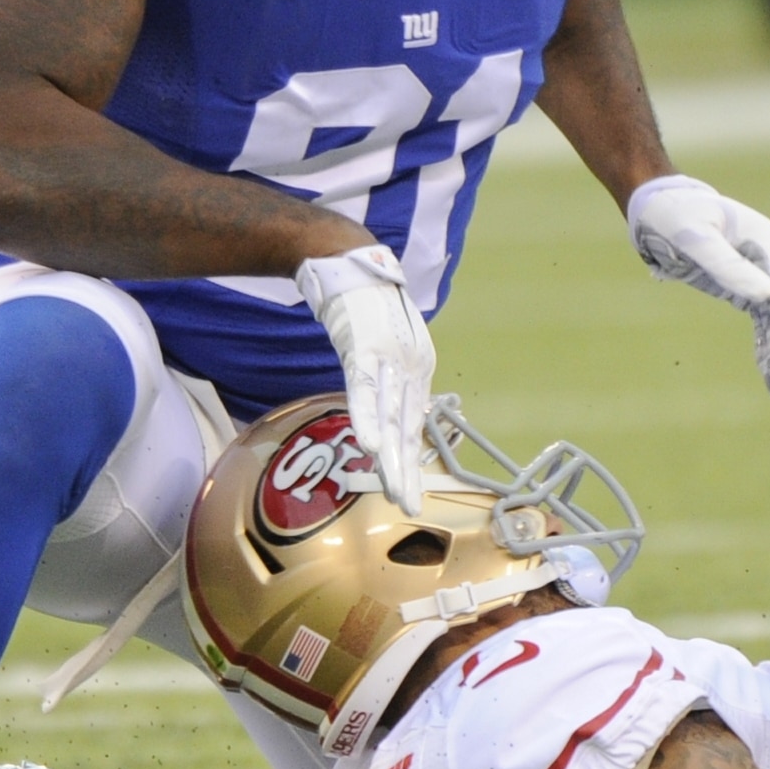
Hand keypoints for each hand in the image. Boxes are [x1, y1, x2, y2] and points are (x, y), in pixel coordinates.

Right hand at [294, 244, 434, 513]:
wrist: (351, 262)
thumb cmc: (367, 307)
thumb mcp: (387, 346)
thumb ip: (391, 379)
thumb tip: (388, 413)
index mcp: (417, 368)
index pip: (413, 422)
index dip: (409, 458)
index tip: (407, 492)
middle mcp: (411, 365)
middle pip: (406, 426)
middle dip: (406, 470)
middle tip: (408, 506)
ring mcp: (389, 358)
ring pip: (389, 415)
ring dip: (391, 455)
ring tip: (394, 490)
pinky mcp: (364, 347)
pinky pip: (364, 390)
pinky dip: (367, 418)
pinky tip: (371, 446)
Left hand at [627, 174, 769, 397]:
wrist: (654, 206)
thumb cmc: (673, 214)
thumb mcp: (695, 238)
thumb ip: (728, 265)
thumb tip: (767, 295)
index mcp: (761, 239)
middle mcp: (763, 257)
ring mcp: (752, 272)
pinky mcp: (737, 286)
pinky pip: (756, 319)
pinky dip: (761, 344)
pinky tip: (766, 371)